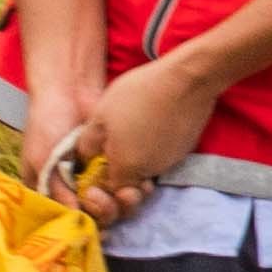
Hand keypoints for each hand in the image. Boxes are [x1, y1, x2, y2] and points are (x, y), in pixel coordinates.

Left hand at [67, 56, 229, 225]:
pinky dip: (153, 149)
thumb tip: (84, 160)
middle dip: (119, 172)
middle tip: (113, 146)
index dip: (101, 184)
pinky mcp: (184, 150)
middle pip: (131, 185)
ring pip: (147, 170)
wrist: (186, 79)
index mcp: (126, 170)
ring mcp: (170, 162)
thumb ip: (88, 145)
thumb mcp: (100, 117)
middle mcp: (150, 173)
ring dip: (136, 159)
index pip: (111, 192)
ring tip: (129, 132)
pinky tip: (149, 125)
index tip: (97, 164)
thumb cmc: (138, 95)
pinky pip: (162, 157)